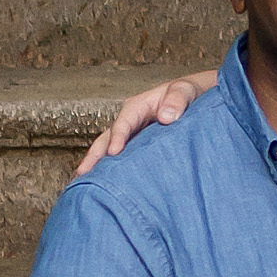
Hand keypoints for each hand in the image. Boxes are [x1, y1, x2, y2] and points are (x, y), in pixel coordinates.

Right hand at [75, 69, 213, 173]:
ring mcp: (130, 136)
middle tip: (82, 173)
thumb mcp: (184, 90)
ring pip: (108, 151)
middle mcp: (128, 122)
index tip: (114, 153)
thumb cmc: (187, 92)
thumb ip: (177, 101)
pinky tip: (105, 185)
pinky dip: (111, 170)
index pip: (123, 123)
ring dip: (97, 166)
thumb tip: (166, 117)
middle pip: (106, 139)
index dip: (118, 137)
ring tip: (84, 184)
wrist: (194, 98)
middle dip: (94, 156)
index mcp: (137, 107)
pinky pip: (122, 159)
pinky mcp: (136, 147)